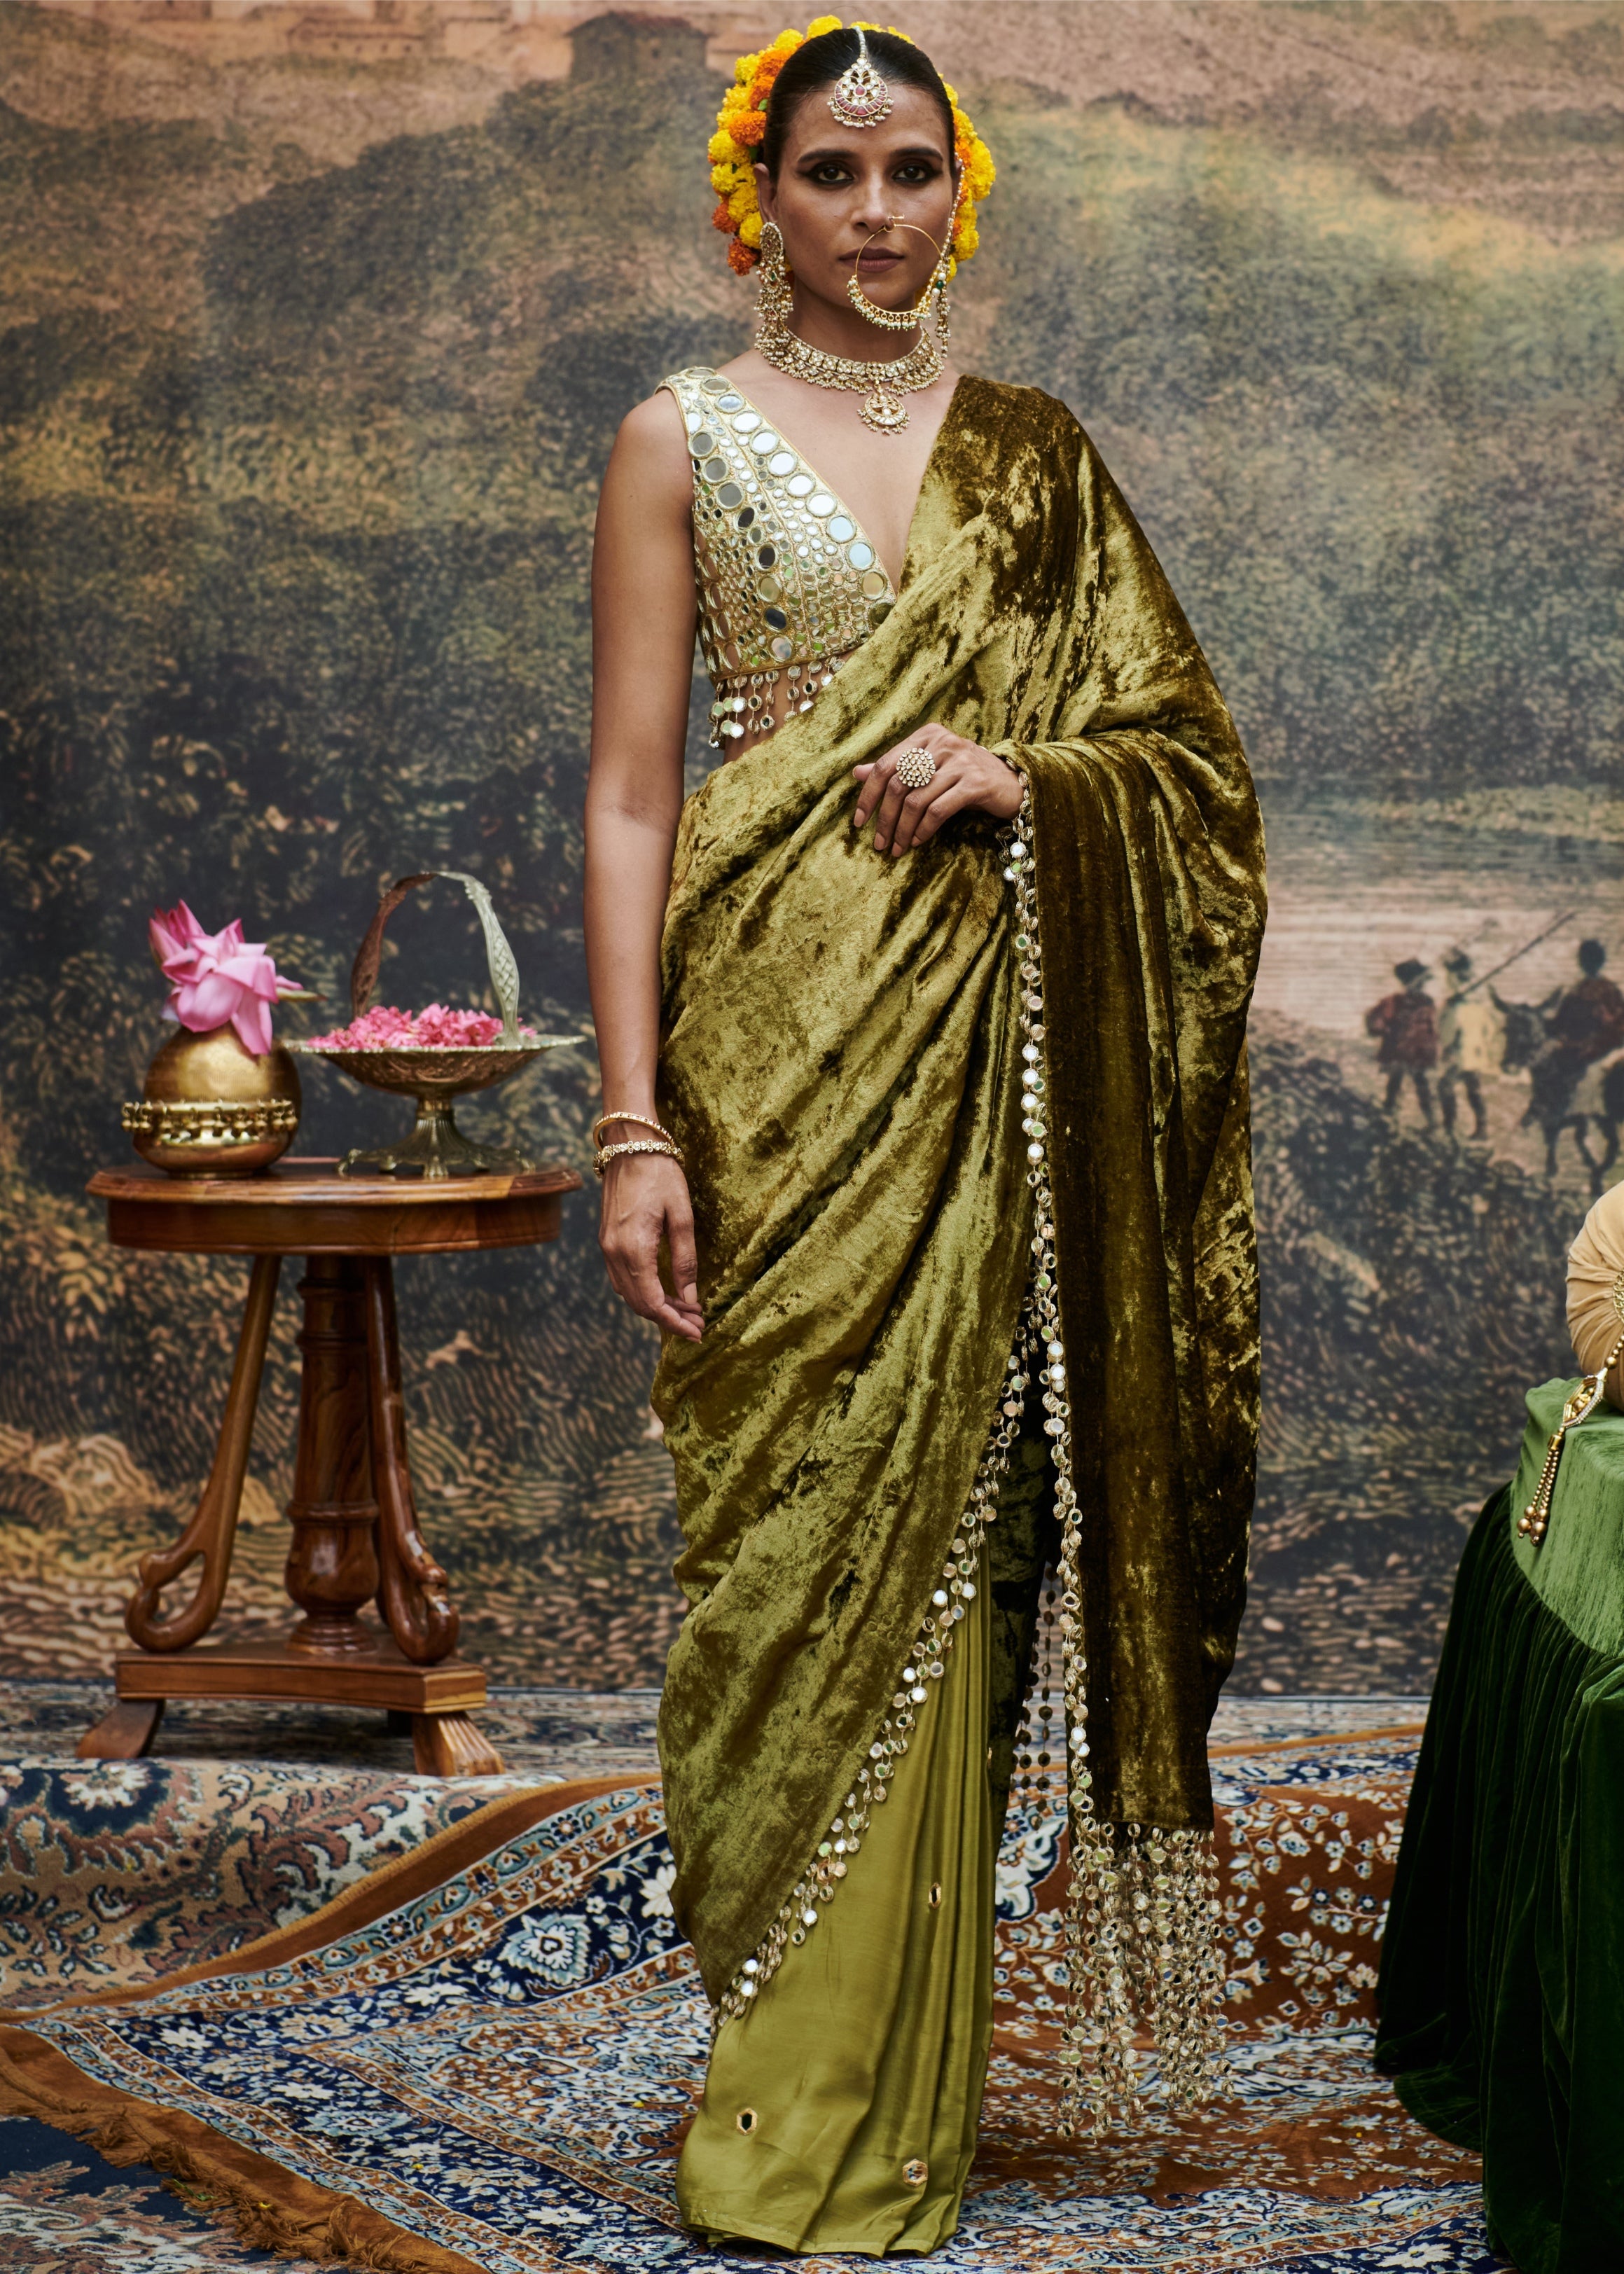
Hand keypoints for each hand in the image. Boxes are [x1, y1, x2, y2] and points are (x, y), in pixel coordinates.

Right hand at [598, 1150, 703, 1341]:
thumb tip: (690, 1298)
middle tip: (698, 1323)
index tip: (697, 1333)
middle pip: (639, 1304)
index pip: (652, 1303)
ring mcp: (606, 1247)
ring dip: (656, 1306)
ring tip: (687, 1309)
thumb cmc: (660, 1174)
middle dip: (669, 1319)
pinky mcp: (606, 1240)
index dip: (675, 1323)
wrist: (629, 1144)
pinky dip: (643, 1291)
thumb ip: (685, 1260)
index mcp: (633, 1249)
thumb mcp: (681, 1217)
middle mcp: (613, 1253)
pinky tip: (665, 1290)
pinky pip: (621, 1278)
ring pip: (628, 1294)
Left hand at [852, 729, 1023, 856]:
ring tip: (897, 848)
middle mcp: (942, 743)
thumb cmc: (965, 776)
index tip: (859, 821)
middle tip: (879, 843)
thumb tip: (856, 773)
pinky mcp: (975, 783)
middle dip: (884, 819)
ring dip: (902, 830)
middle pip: (898, 784)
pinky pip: (938, 810)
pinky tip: (917, 841)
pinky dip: (923, 830)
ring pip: (916, 801)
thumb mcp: (930, 768)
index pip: (885, 764)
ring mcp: (960, 762)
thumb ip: (896, 768)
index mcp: (927, 735)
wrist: (1012, 782)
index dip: (868, 795)